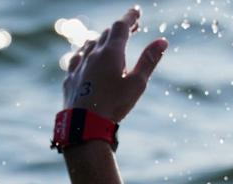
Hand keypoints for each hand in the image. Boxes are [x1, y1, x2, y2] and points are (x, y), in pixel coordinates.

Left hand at [63, 6, 167, 122]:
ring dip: (101, 39)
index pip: (121, 27)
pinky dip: (85, 53)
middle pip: (106, 34)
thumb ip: (149, 60)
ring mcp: (79, 65)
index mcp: (111, 53)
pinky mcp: (70, 78)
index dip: (130, 17)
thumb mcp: (137, 84)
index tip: (137, 11)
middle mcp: (93, 55)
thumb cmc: (114, 104)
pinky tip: (85, 56)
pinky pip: (77, 59)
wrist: (84, 124)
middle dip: (120, 28)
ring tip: (109, 40)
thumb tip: (162, 41)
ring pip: (89, 44)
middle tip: (132, 27)